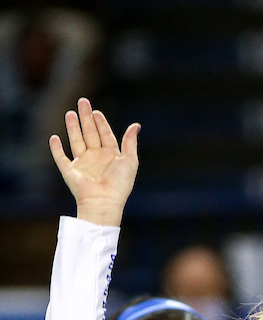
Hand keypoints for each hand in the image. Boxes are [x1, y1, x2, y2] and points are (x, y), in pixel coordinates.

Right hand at [49, 98, 138, 226]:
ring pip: (76, 141)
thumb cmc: (119, 185)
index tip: (97, 111)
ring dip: (72, 127)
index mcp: (111, 157)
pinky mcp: (70, 172)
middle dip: (86, 118)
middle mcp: (96, 159)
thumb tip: (136, 125)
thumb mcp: (130, 161)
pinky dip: (56, 149)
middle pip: (90, 134)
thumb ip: (130, 142)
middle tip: (82, 101)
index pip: (105, 135)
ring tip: (70, 113)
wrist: (104, 202)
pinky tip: (54, 138)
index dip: (101, 123)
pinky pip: (61, 158)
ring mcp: (83, 165)